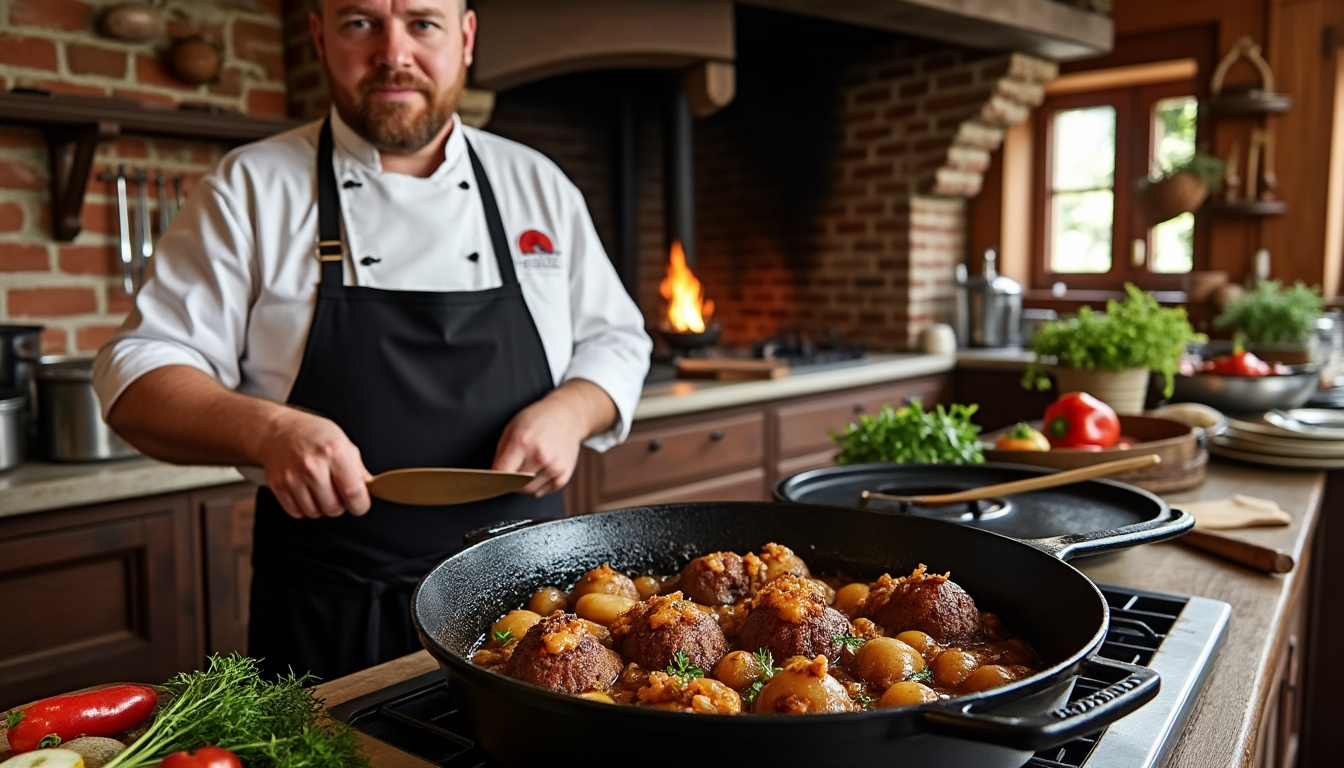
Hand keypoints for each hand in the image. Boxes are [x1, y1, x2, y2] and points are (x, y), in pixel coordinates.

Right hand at [257, 406, 372, 518]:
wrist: (279, 430)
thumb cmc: (314, 435)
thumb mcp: (344, 443)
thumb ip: (358, 470)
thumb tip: (370, 491)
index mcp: (335, 452)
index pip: (353, 492)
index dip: (361, 504)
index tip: (360, 504)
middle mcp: (313, 465)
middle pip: (334, 508)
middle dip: (340, 505)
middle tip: (338, 492)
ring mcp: (293, 476)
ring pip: (315, 513)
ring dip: (321, 507)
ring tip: (321, 489)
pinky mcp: (278, 485)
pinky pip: (296, 512)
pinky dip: (304, 507)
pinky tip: (306, 492)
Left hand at [493, 380, 616, 496]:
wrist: (566, 416)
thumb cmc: (537, 420)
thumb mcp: (511, 428)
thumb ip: (500, 454)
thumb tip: (493, 476)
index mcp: (522, 443)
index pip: (501, 474)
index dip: (494, 478)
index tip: (492, 478)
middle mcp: (539, 456)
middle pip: (514, 485)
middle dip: (508, 481)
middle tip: (511, 469)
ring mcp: (553, 467)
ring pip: (528, 490)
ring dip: (522, 485)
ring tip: (526, 467)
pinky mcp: (563, 474)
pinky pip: (542, 492)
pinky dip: (536, 486)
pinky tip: (537, 471)